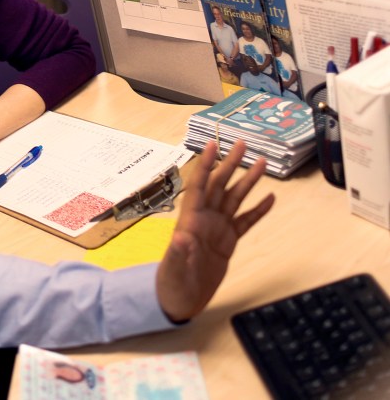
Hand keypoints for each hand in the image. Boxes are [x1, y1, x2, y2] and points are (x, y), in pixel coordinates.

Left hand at [156, 140, 273, 322]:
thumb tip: (180, 238)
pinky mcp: (228, 242)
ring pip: (234, 199)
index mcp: (190, 220)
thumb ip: (179, 254)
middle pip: (219, 185)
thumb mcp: (175, 270)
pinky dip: (257, 210)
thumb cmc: (173, 283)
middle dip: (230, 164)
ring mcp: (217, 229)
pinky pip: (245, 222)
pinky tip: (270, 198)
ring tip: (261, 163)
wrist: (180, 300)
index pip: (198, 185)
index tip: (213, 144)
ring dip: (248, 181)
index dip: (205, 164)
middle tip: (243, 144)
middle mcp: (204, 219)